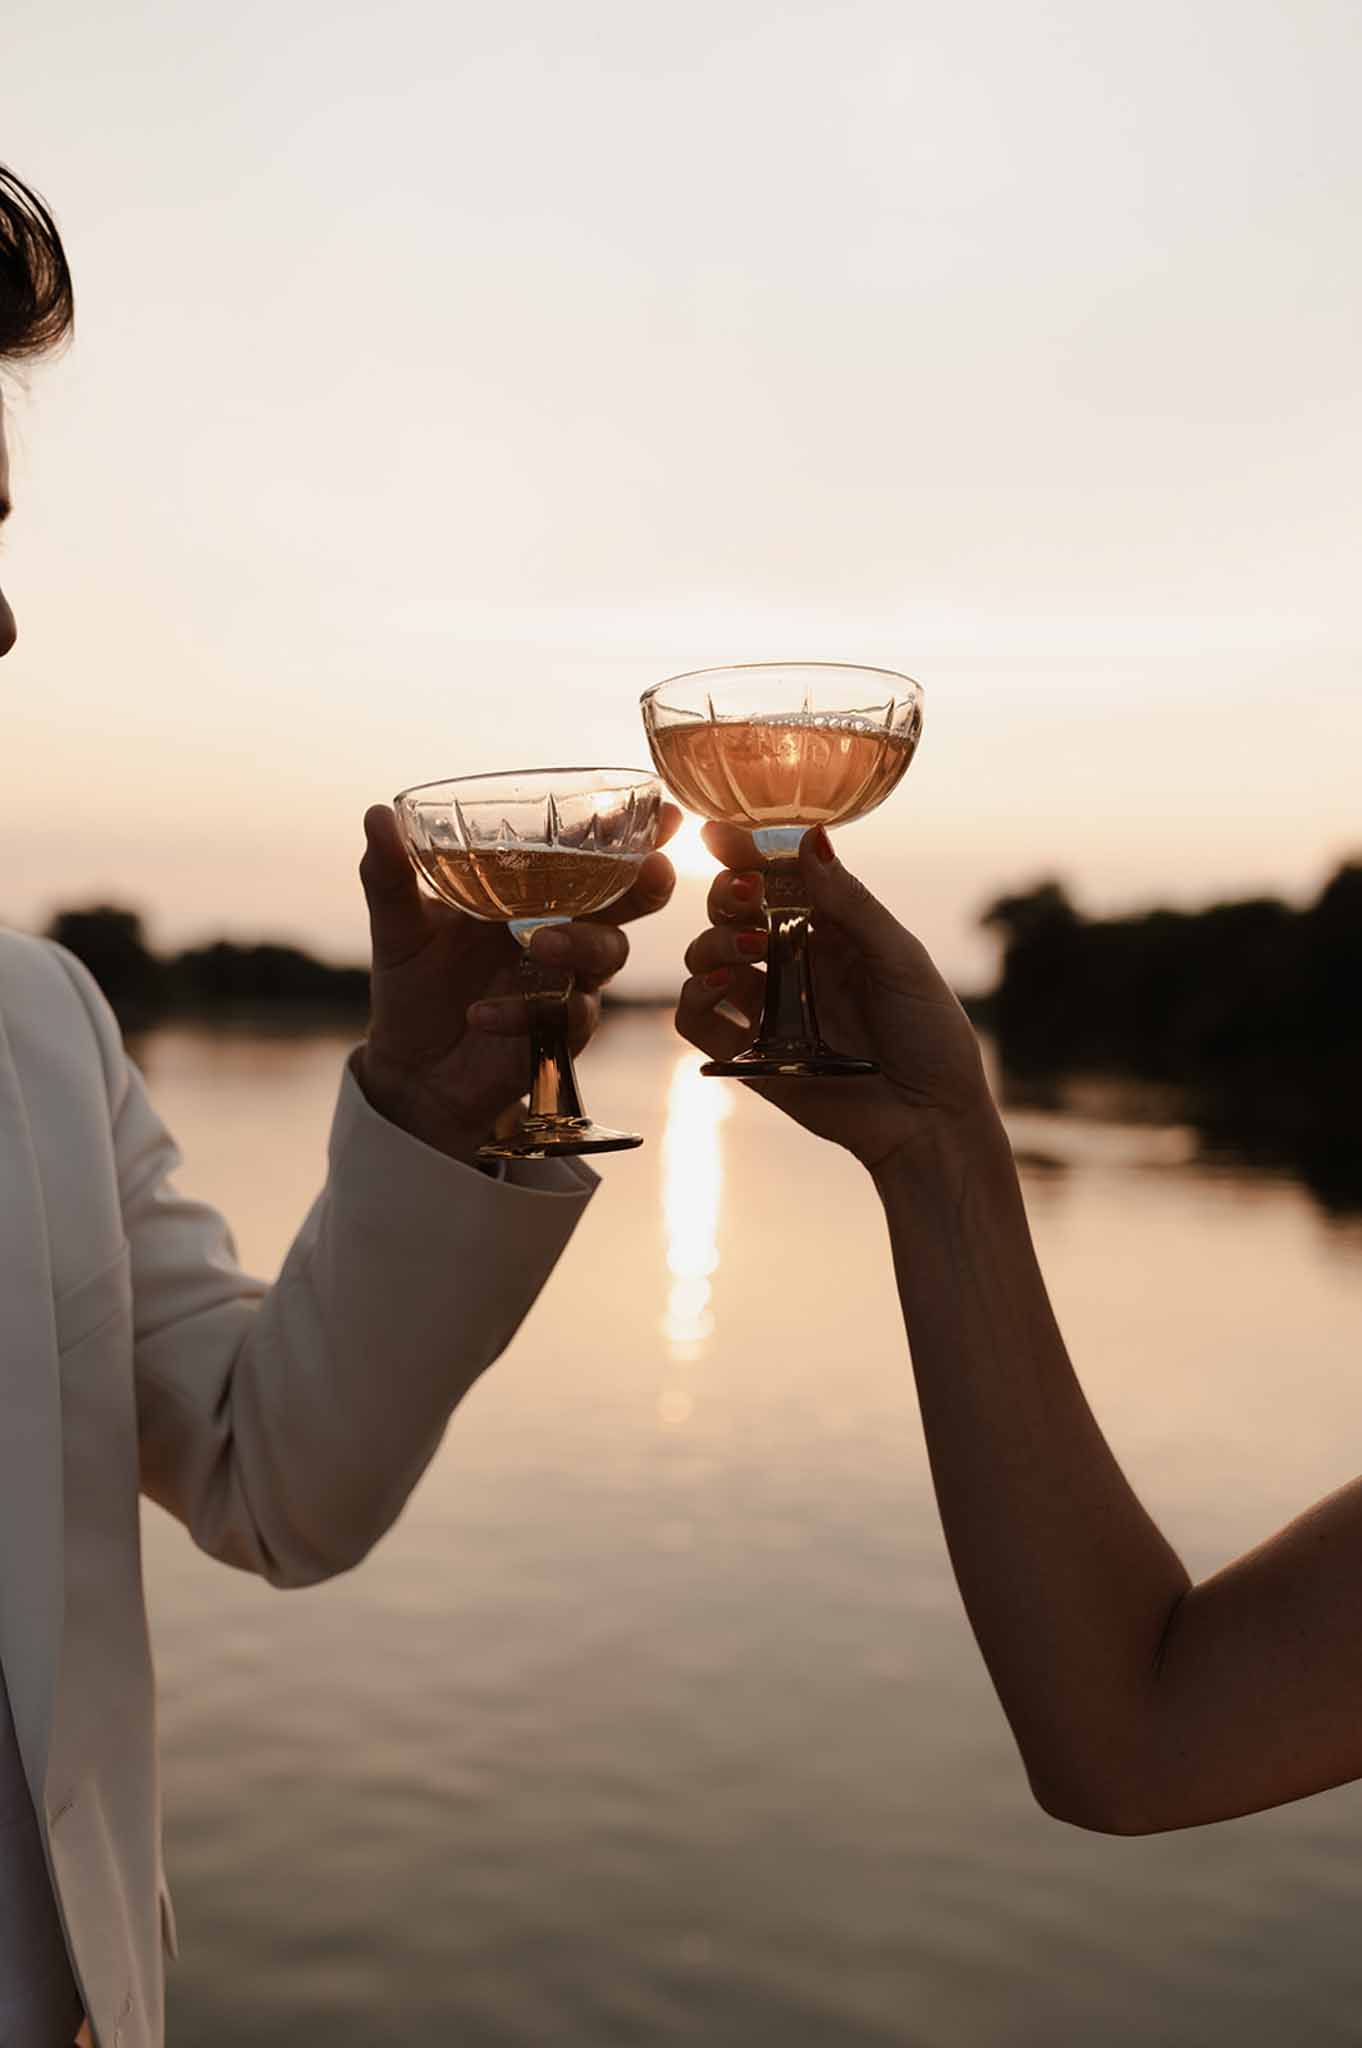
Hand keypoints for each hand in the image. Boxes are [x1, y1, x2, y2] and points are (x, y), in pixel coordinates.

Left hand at [356, 804, 680, 1161]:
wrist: (410, 1068)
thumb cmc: (416, 986)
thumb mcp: (398, 926)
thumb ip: (390, 875)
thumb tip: (378, 815)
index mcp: (533, 894)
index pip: (588, 854)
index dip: (629, 832)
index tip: (661, 812)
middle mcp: (563, 932)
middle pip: (626, 901)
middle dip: (647, 883)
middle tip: (652, 871)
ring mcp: (567, 982)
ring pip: (608, 955)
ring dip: (581, 944)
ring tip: (538, 943)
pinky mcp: (560, 1033)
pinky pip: (565, 1017)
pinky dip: (521, 1013)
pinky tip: (480, 1015)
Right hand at [674, 823, 996, 1171]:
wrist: (930, 1119)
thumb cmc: (930, 1034)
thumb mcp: (900, 958)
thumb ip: (851, 903)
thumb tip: (810, 838)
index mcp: (829, 928)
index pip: (774, 877)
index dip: (743, 852)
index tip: (718, 834)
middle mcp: (790, 960)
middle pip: (730, 911)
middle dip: (727, 895)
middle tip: (748, 899)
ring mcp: (767, 1006)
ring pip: (705, 959)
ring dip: (713, 943)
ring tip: (749, 949)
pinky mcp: (749, 1055)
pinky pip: (698, 1023)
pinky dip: (696, 1001)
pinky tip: (725, 989)